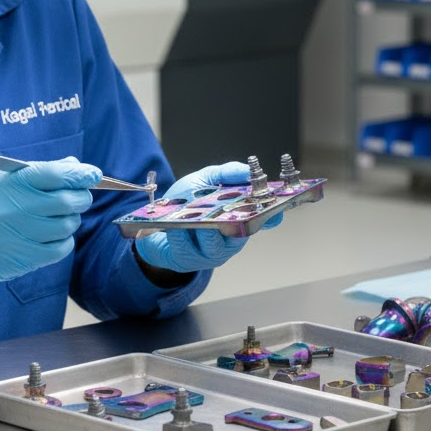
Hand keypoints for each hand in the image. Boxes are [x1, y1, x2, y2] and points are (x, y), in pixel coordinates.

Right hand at [0, 156, 100, 290]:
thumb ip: (35, 172)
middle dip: (81, 196)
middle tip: (79, 195)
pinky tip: (55, 235)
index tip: (93, 173)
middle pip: (67, 201)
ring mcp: (20, 236)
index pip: (54, 174)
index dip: (80, 173)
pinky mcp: (22, 260)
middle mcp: (16, 209)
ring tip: (60, 215)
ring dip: (71, 219)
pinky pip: (59, 249)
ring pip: (67, 226)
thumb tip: (72, 166)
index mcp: (9, 184)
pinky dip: (64, 240)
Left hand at [135, 159, 280, 273]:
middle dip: (234, 219)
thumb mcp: (204, 181)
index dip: (271, 215)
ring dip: (205, 228)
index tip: (276, 208)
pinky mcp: (188, 259)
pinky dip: (181, 234)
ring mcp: (210, 253)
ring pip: (213, 244)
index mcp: (237, 220)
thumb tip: (247, 170)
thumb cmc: (183, 203)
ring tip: (195, 217)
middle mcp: (229, 240)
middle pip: (239, 233)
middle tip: (228, 207)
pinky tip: (174, 225)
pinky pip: (187, 248)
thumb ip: (225, 174)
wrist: (154, 224)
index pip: (262, 220)